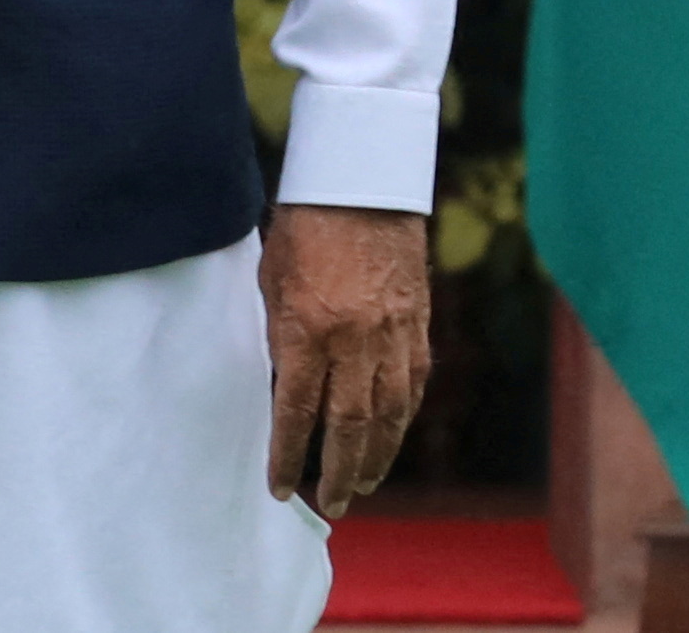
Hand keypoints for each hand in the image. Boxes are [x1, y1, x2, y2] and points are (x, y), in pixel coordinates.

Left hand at [261, 203, 431, 516]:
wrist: (362, 186)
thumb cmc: (303, 229)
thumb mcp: (272, 283)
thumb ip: (279, 339)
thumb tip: (283, 390)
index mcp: (307, 330)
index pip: (296, 413)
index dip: (288, 457)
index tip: (280, 488)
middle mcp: (354, 342)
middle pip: (349, 428)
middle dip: (339, 472)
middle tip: (332, 503)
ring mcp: (392, 336)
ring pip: (389, 417)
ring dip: (377, 459)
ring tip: (363, 485)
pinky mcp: (417, 327)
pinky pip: (411, 387)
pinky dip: (401, 421)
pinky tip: (391, 440)